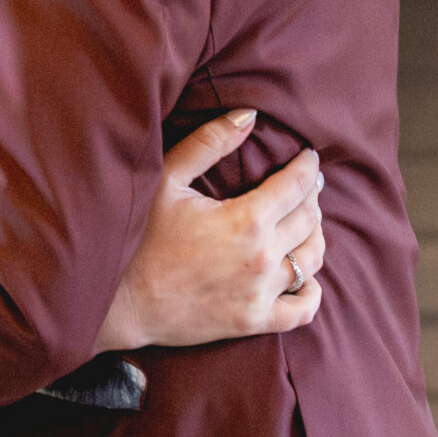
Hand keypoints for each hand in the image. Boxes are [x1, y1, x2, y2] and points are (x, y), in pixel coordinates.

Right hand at [94, 111, 323, 350]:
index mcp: (246, 219)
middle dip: (311, 197)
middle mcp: (262, 257)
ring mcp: (261, 293)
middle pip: (308, 220)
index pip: (295, 186)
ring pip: (312, 260)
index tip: (308, 158)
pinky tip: (307, 277)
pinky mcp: (254, 321)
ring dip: (315, 236)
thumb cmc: (140, 236)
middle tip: (306, 185)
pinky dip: (312, 291)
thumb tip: (249, 115)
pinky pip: (303, 310)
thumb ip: (209, 143)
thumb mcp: (167, 179)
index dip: (306, 167)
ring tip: (307, 222)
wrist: (121, 301)